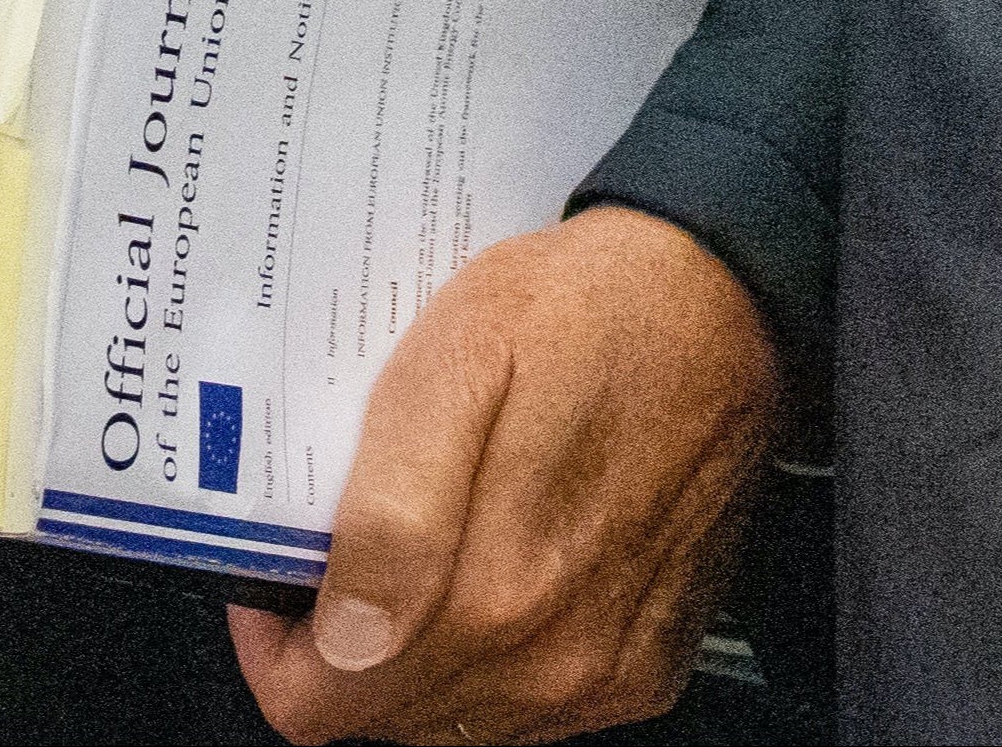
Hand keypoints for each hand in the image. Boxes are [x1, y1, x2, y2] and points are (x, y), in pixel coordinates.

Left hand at [231, 204, 781, 743]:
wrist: (724, 297)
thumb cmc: (588, 311)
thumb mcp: (456, 360)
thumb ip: (392, 511)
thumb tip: (345, 639)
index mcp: (491, 592)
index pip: (319, 706)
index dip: (277, 644)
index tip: (285, 571)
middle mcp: (551, 657)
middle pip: (382, 719)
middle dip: (348, 642)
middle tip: (360, 540)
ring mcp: (603, 673)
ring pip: (452, 720)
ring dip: (420, 652)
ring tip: (435, 542)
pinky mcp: (645, 665)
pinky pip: (532, 708)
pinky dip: (497, 653)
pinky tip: (508, 563)